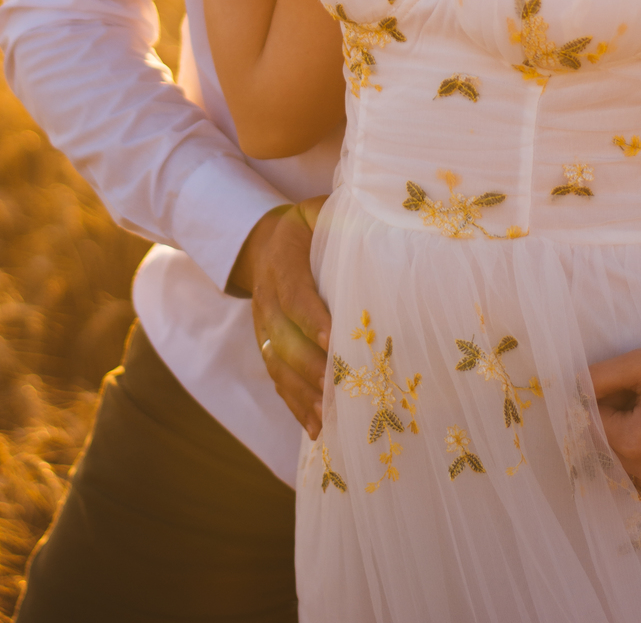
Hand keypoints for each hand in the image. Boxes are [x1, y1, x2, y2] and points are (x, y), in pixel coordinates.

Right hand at [229, 198, 331, 436]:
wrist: (266, 242)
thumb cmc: (309, 225)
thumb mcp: (320, 210)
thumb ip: (341, 218)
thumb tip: (378, 222)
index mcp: (282, 257)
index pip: (294, 292)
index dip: (310, 317)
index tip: (333, 340)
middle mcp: (267, 294)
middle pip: (283, 336)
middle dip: (309, 366)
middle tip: (337, 389)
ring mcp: (263, 324)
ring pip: (278, 363)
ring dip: (303, 393)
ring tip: (329, 417)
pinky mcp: (268, 346)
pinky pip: (278, 378)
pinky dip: (295, 405)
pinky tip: (316, 429)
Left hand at [591, 339, 640, 501]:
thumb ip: (599, 377)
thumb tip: (571, 387)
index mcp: (633, 443)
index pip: (593, 425)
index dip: (601, 402)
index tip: (619, 387)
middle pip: (610, 453)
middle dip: (614, 427)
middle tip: (637, 401)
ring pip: (630, 475)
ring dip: (630, 451)